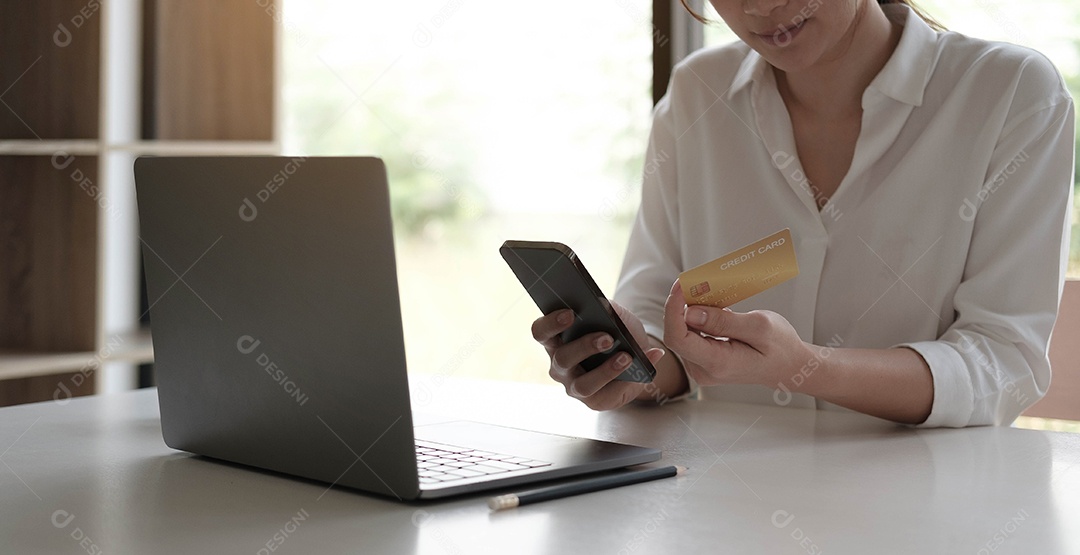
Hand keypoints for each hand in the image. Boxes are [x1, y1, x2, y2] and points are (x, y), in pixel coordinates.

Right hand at [532, 303, 665, 410]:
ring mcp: (573, 386)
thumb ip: (608, 309)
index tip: (570, 313)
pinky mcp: (593, 401)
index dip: (551, 323)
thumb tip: (605, 306)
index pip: (541, 332)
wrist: (637, 358)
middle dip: (585, 347)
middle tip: (608, 338)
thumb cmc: (618, 333)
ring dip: (606, 371)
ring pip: (583, 384)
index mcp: (556, 340)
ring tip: (626, 357)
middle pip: (563, 358)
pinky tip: (640, 372)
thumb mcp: (615, 316)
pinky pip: (606, 395)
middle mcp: (559, 365)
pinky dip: (625, 382)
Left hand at [662, 281, 812, 387]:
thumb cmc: (780, 347)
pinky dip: (696, 319)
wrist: (788, 366)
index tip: (680, 286)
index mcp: (717, 363)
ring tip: (706, 293)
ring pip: (682, 334)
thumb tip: (689, 313)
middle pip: (677, 335)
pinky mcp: (703, 362)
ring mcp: (702, 368)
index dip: (672, 309)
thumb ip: (723, 321)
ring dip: (689, 311)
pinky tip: (710, 307)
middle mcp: (704, 370)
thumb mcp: (758, 326)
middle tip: (694, 283)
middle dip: (680, 306)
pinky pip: (691, 337)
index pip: (678, 338)